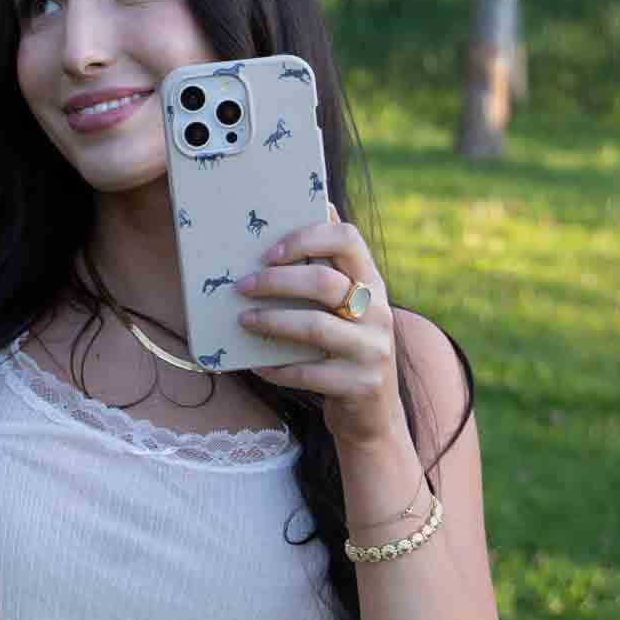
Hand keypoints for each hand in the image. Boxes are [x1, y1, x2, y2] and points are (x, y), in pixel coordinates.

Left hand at [233, 211, 407, 450]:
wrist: (374, 414)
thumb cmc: (348, 347)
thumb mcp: (349, 306)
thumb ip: (332, 266)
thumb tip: (319, 205)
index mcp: (372, 283)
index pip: (348, 239)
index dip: (306, 238)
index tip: (269, 252)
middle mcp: (378, 312)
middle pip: (323, 282)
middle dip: (275, 281)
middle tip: (241, 286)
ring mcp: (372, 350)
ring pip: (314, 326)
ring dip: (271, 321)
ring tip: (243, 320)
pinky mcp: (359, 385)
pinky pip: (307, 372)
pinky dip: (277, 368)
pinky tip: (257, 365)